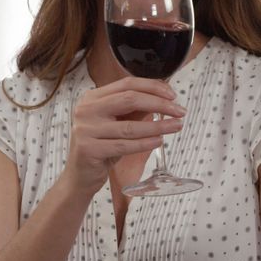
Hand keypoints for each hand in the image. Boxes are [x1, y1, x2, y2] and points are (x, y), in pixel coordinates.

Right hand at [62, 77, 184, 194]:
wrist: (80, 176)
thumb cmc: (102, 146)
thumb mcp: (118, 123)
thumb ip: (135, 110)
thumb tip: (164, 98)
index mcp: (92, 97)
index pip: (127, 84)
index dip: (152, 87)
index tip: (173, 95)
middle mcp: (86, 109)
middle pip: (129, 99)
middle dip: (159, 103)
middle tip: (180, 111)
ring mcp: (85, 129)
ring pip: (130, 126)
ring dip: (158, 126)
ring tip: (176, 126)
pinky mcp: (88, 149)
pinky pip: (124, 145)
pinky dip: (145, 143)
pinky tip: (159, 141)